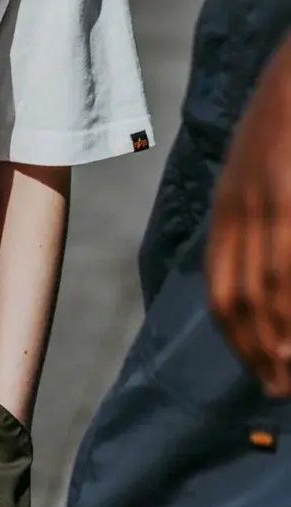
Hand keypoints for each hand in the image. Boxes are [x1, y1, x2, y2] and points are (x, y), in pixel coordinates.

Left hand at [206, 33, 290, 396]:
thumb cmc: (290, 116)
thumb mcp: (260, 165)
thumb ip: (256, 211)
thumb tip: (265, 268)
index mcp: (230, 203)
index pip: (222, 286)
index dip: (239, 336)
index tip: (260, 370)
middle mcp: (242, 207)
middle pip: (240, 299)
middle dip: (259, 352)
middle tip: (281, 390)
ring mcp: (272, 200)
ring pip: (271, 292)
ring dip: (284, 342)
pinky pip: (290, 265)